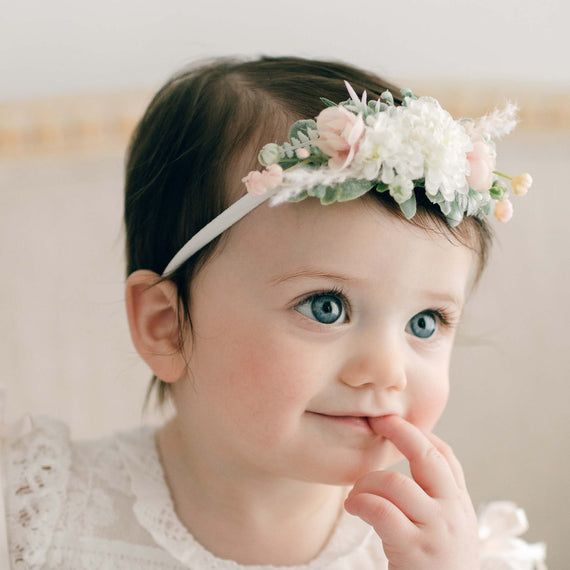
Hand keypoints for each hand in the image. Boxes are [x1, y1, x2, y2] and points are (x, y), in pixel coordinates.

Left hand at [344, 415, 478, 569]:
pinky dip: (361, 501)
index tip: (396, 422)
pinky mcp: (414, 550)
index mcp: (460, 505)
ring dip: (367, 482)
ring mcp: (436, 530)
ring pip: (395, 483)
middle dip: (400, 432)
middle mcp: (453, 513)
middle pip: (428, 457)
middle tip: (378, 421)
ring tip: (356, 495)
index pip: (446, 457)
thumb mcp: (448, 529)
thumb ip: (433, 499)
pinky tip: (353, 507)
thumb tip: (406, 461)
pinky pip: (381, 510)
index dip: (420, 434)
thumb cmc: (438, 567)